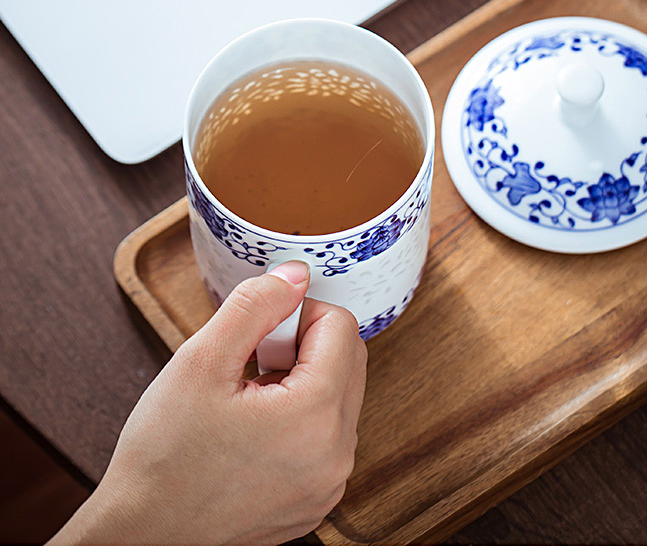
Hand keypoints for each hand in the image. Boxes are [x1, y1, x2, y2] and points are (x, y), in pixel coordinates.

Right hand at [49, 262, 367, 544]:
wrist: (142, 537)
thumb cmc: (163, 459)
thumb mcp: (201, 360)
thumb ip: (256, 304)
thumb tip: (296, 275)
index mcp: (316, 417)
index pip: (342, 326)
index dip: (297, 314)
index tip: (257, 336)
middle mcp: (336, 455)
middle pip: (348, 359)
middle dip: (303, 345)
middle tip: (249, 363)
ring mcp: (329, 482)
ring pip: (338, 395)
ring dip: (301, 380)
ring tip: (246, 398)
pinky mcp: (316, 498)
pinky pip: (327, 434)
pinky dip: (299, 416)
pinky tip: (251, 429)